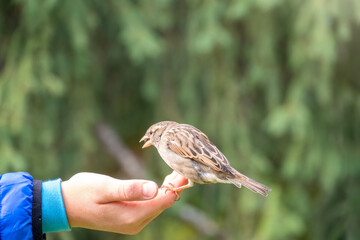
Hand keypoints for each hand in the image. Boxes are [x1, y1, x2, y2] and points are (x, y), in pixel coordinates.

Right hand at [61, 172, 187, 234]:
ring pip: (158, 204)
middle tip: (184, 168)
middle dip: (174, 187)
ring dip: (168, 190)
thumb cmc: (83, 193)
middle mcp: (135, 223)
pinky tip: (164, 183)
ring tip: (177, 173)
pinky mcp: (129, 218)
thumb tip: (154, 189)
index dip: (176, 186)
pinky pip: (149, 206)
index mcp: (132, 216)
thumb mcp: (105, 188)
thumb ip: (130, 189)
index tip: (185, 170)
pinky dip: (158, 194)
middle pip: (163, 203)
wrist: (65, 205)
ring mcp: (132, 222)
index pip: (164, 200)